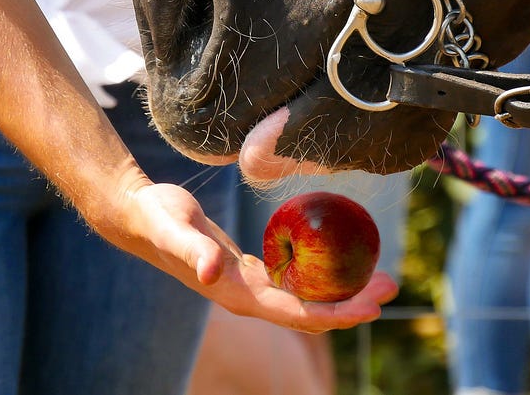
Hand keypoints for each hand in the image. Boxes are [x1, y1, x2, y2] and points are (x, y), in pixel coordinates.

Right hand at [115, 181, 399, 332]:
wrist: (138, 216)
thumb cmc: (157, 217)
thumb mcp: (174, 227)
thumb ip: (193, 250)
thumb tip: (214, 272)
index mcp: (236, 296)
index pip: (297, 314)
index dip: (337, 312)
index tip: (372, 304)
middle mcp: (247, 298)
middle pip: (310, 313)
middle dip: (352, 304)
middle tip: (391, 283)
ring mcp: (250, 288)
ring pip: (306, 300)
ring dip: (343, 293)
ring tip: (379, 274)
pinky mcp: (251, 272)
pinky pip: (295, 282)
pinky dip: (322, 277)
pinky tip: (341, 259)